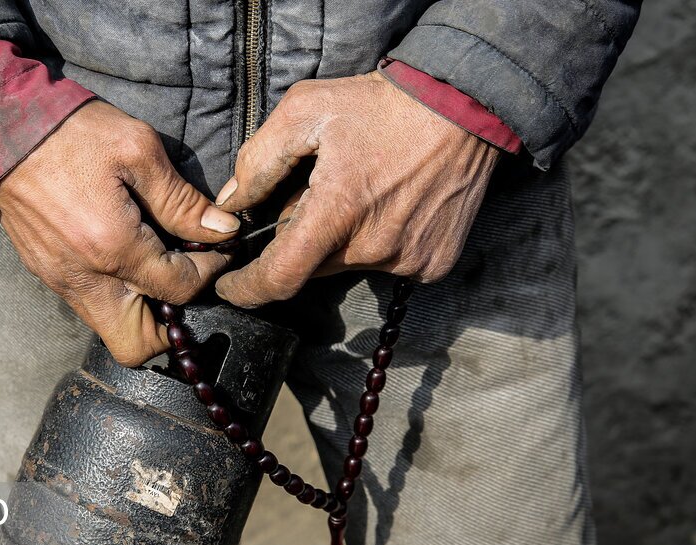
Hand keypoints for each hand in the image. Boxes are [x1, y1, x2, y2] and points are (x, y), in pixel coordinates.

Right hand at [0, 101, 238, 364]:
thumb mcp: (138, 151)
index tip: (218, 248)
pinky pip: (89, 305)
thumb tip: (223, 230)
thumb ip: (182, 200)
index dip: (210, 272)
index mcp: (113, 247)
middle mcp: (84, 278)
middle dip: (171, 326)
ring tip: (158, 265)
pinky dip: (116, 294)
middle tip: (185, 280)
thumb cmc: (71, 131)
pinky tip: (127, 254)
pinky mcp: (46, 272)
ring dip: (142, 311)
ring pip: (110, 329)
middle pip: (138, 346)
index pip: (180, 289)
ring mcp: (60, 280)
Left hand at [213, 71, 499, 307]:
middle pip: (313, 265)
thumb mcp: (306, 110)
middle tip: (320, 193)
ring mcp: (407, 260)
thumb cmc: (381, 104)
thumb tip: (233, 203)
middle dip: (302, 239)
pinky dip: (377, 241)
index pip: (280, 277)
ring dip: (341, 239)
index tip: (231, 287)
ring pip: (349, 264)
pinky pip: (386, 264)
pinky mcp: (432, 263)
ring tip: (364, 190)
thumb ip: (260, 160)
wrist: (465, 105)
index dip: (248, 289)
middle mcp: (374, 247)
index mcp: (339, 212)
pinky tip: (392, 203)